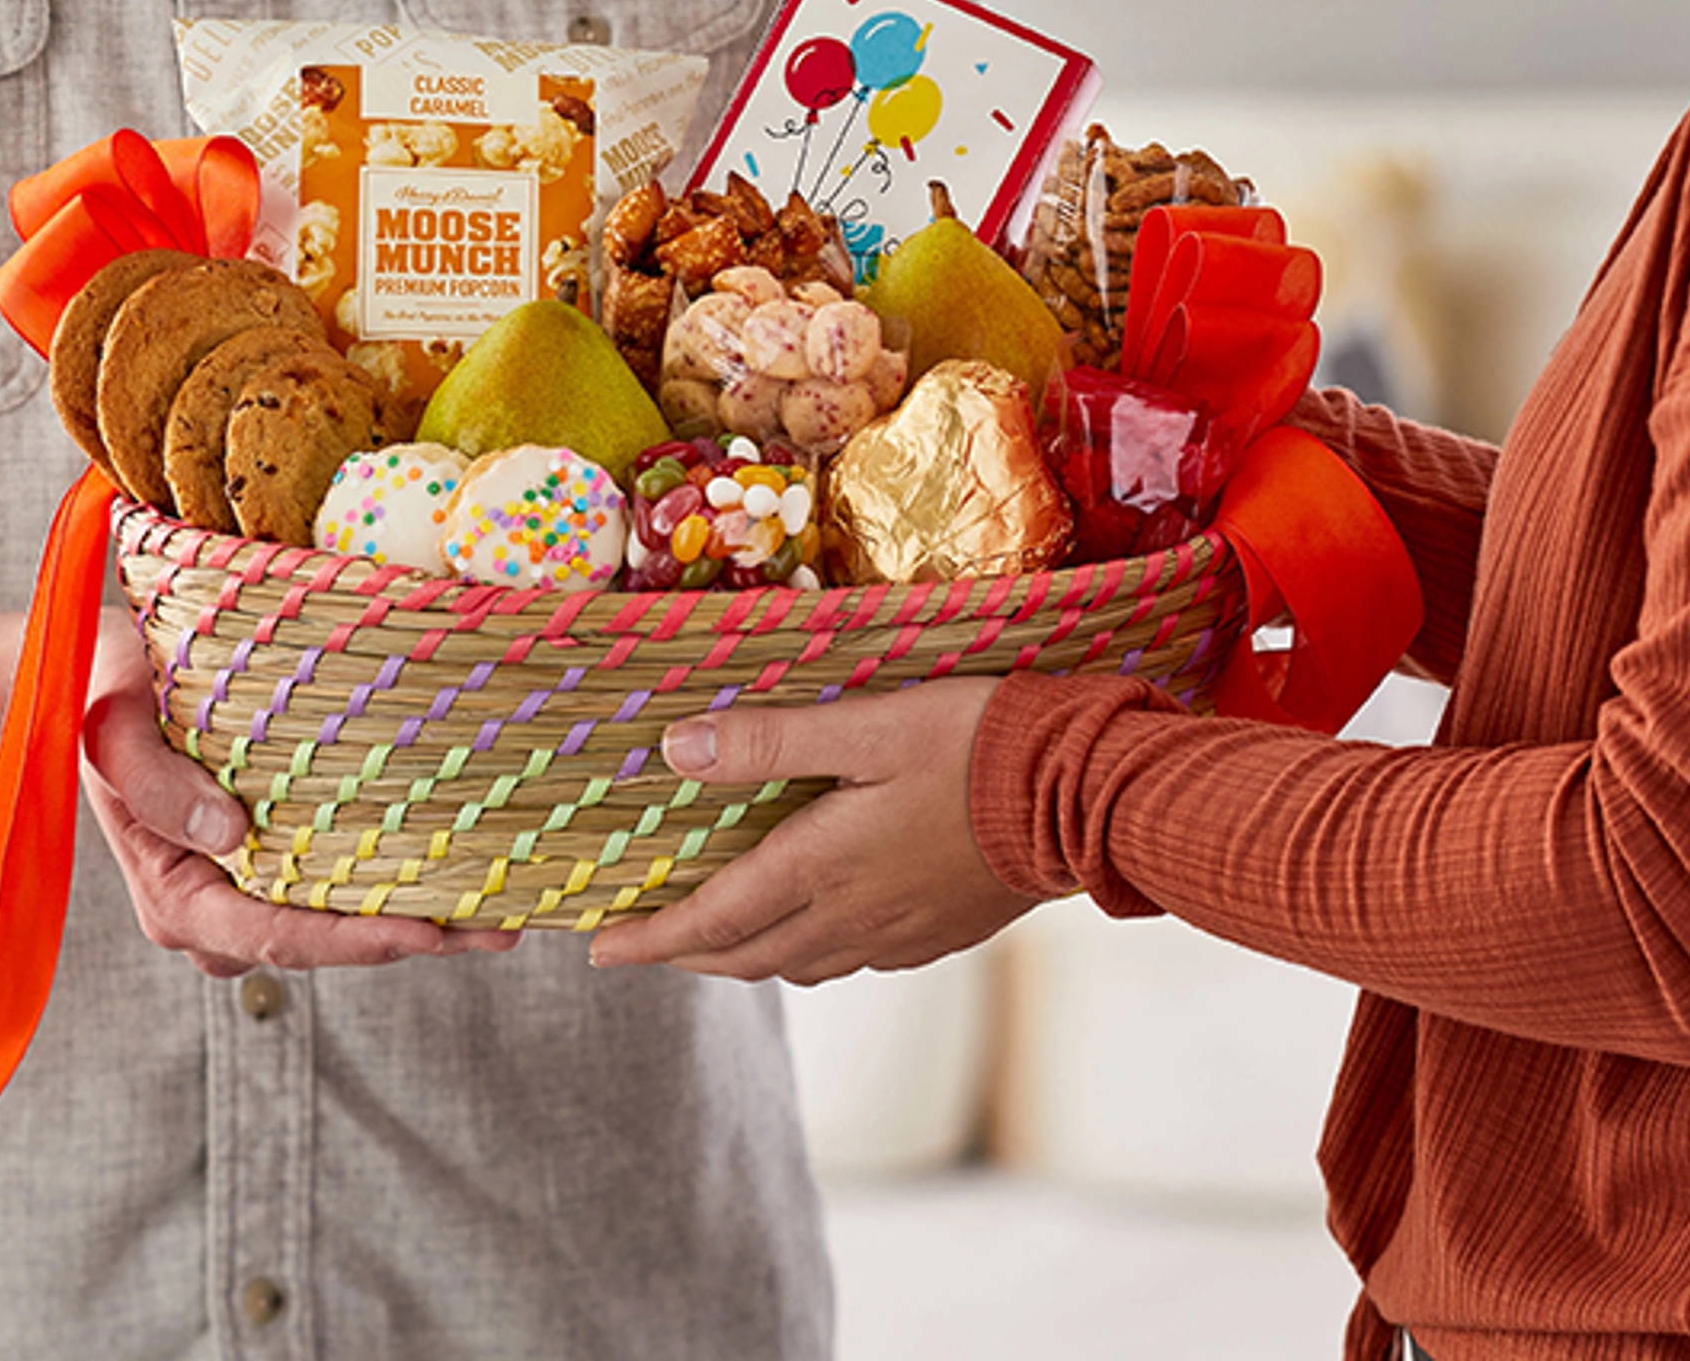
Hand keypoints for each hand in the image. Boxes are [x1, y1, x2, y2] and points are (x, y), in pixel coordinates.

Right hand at [79, 605, 516, 977]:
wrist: (92, 678)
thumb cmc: (99, 693)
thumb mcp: (113, 725)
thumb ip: (154, 782)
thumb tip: (231, 834)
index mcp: (173, 896)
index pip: (274, 936)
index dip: (355, 942)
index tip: (428, 933)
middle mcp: (212, 913)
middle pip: (322, 944)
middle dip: (412, 939)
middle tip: (501, 929)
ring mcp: (242, 893)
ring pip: (337, 925)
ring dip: (416, 918)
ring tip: (503, 910)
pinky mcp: (268, 864)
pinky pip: (335, 889)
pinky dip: (393, 884)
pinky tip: (458, 872)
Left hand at [586, 680, 1046, 982]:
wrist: (1088, 798)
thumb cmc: (978, 748)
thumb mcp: (866, 725)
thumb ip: (770, 740)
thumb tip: (676, 751)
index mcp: (821, 869)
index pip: (713, 921)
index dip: (651, 939)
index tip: (600, 949)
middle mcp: (852, 919)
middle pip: (747, 956)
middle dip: (686, 955)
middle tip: (642, 946)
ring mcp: (899, 936)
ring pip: (799, 965)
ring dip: (745, 957)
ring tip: (716, 938)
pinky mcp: (940, 936)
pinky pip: (852, 961)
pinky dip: (808, 952)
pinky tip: (815, 929)